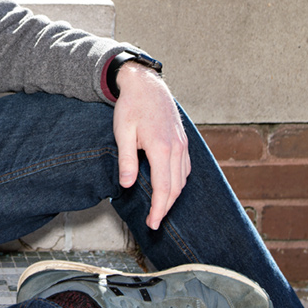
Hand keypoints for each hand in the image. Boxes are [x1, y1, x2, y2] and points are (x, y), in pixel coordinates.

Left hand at [113, 62, 190, 230]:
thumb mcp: (123, 133)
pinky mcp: (183, 141)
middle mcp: (176, 148)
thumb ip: (126, 160)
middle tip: (154, 221)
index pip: (164, 188)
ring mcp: (182, 144)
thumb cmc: (131, 106)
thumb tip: (127, 185)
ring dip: (173, 196)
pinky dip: (178, 181)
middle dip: (166, 208)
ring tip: (159, 207)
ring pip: (182, 179)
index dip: (159, 209)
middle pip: (176, 188)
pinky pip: (185, 168)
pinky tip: (169, 185)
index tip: (152, 223)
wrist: (146, 84)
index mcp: (161, 147)